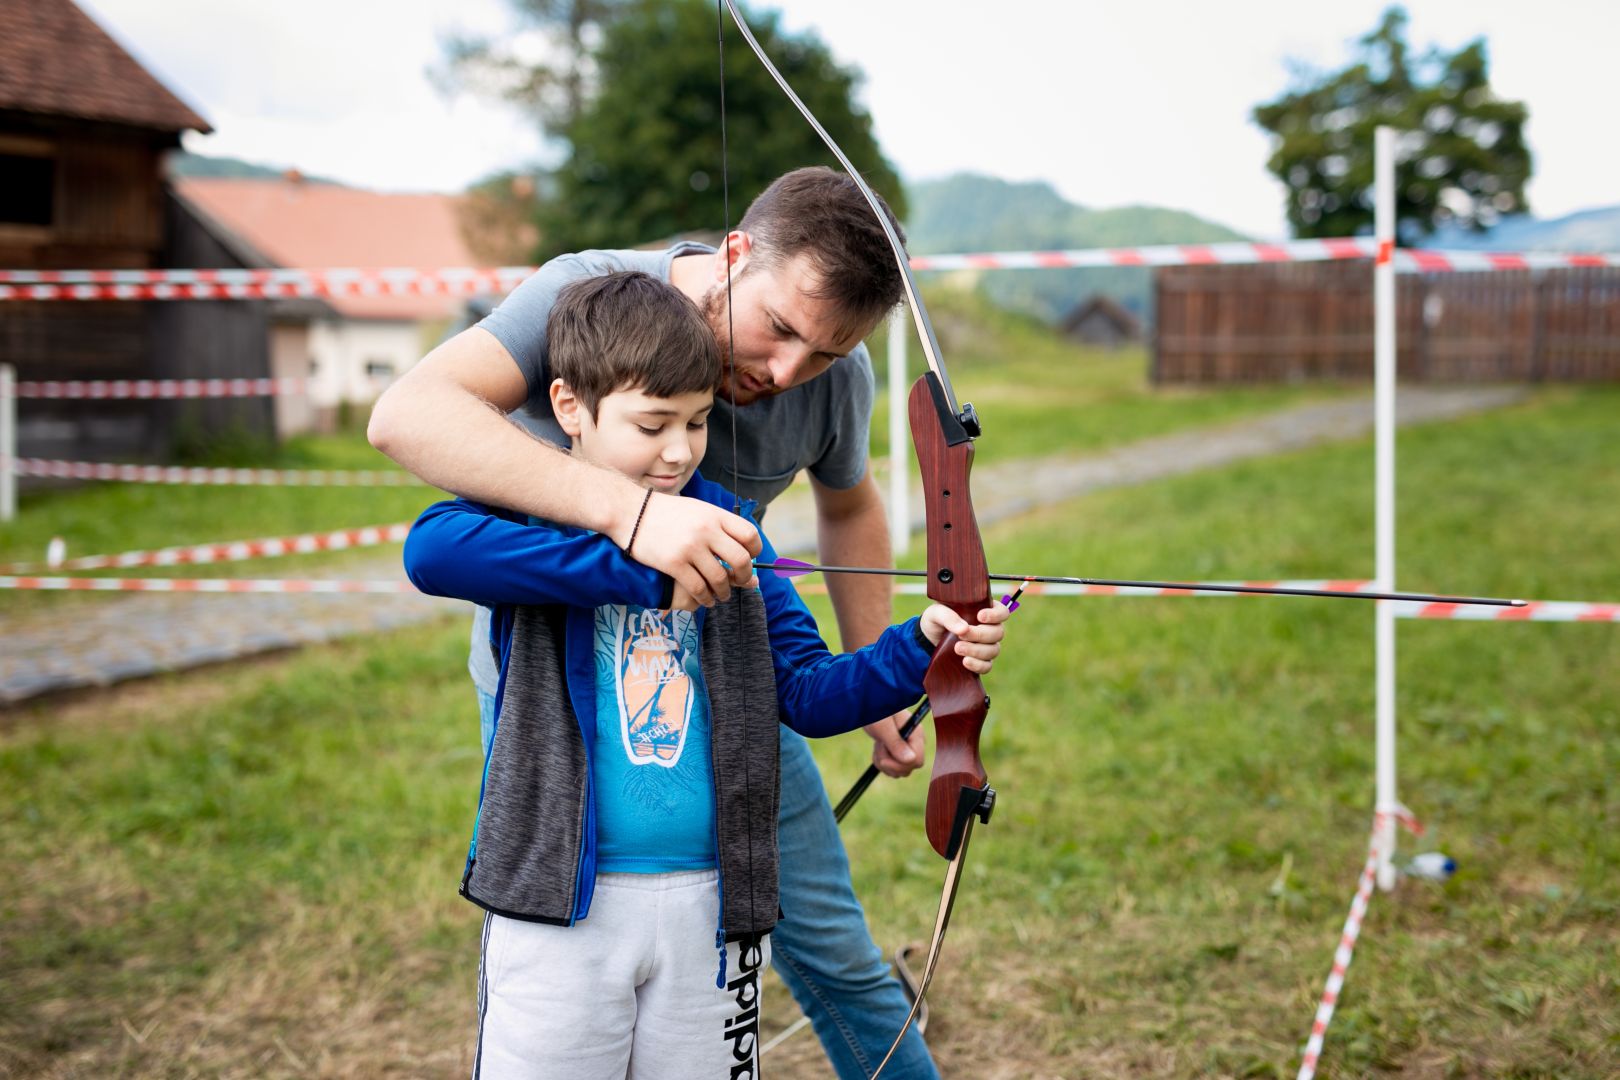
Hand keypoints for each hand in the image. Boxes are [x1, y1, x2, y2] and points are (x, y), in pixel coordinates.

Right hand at [628, 492, 760, 606]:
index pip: (749, 535)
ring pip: (720, 579)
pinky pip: (699, 588)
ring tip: (721, 595)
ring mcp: (690, 548)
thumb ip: (721, 528)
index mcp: (715, 515)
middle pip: (741, 560)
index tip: (750, 559)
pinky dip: (706, 598)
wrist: (630, 512)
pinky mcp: (674, 564)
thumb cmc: (666, 513)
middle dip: (744, 577)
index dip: (755, 551)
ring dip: (724, 592)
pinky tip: (706, 599)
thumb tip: (747, 553)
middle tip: (741, 583)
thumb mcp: (698, 510)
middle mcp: (706, 530)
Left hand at [864, 709, 926, 778]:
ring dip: (884, 762)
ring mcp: (908, 747)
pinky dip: (882, 761)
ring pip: (899, 770)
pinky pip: (893, 768)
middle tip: (879, 745)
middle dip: (890, 763)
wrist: (869, 703)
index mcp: (916, 733)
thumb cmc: (875, 710)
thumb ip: (896, 742)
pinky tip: (878, 747)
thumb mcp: (882, 726)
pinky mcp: (899, 751)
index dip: (900, 765)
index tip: (883, 760)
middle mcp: (915, 742)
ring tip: (878, 744)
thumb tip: (911, 760)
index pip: (917, 761)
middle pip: (908, 768)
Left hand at [918, 598, 1011, 673]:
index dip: (996, 615)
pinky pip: (987, 666)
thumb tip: (964, 629)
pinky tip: (965, 661)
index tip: (980, 617)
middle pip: (998, 633)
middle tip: (961, 635)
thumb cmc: (937, 619)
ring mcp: (987, 646)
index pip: (1002, 612)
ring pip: (993, 650)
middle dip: (979, 635)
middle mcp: (989, 628)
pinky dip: (977, 665)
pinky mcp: (980, 661)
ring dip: (977, 650)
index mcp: (984, 610)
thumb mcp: (936, 613)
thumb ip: (948, 616)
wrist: (929, 638)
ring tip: (958, 648)